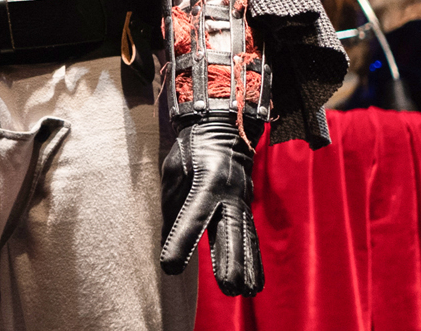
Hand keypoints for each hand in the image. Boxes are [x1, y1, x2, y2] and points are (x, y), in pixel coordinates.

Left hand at [160, 110, 262, 294]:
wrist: (222, 128)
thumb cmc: (191, 148)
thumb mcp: (174, 170)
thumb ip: (171, 202)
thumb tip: (166, 235)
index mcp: (207, 182)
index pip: (192, 218)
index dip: (181, 243)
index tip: (170, 267)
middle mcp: (230, 194)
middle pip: (231, 233)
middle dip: (231, 262)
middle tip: (229, 289)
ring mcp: (242, 201)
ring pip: (246, 239)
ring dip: (247, 267)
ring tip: (246, 292)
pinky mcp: (245, 207)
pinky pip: (250, 237)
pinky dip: (253, 260)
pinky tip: (255, 282)